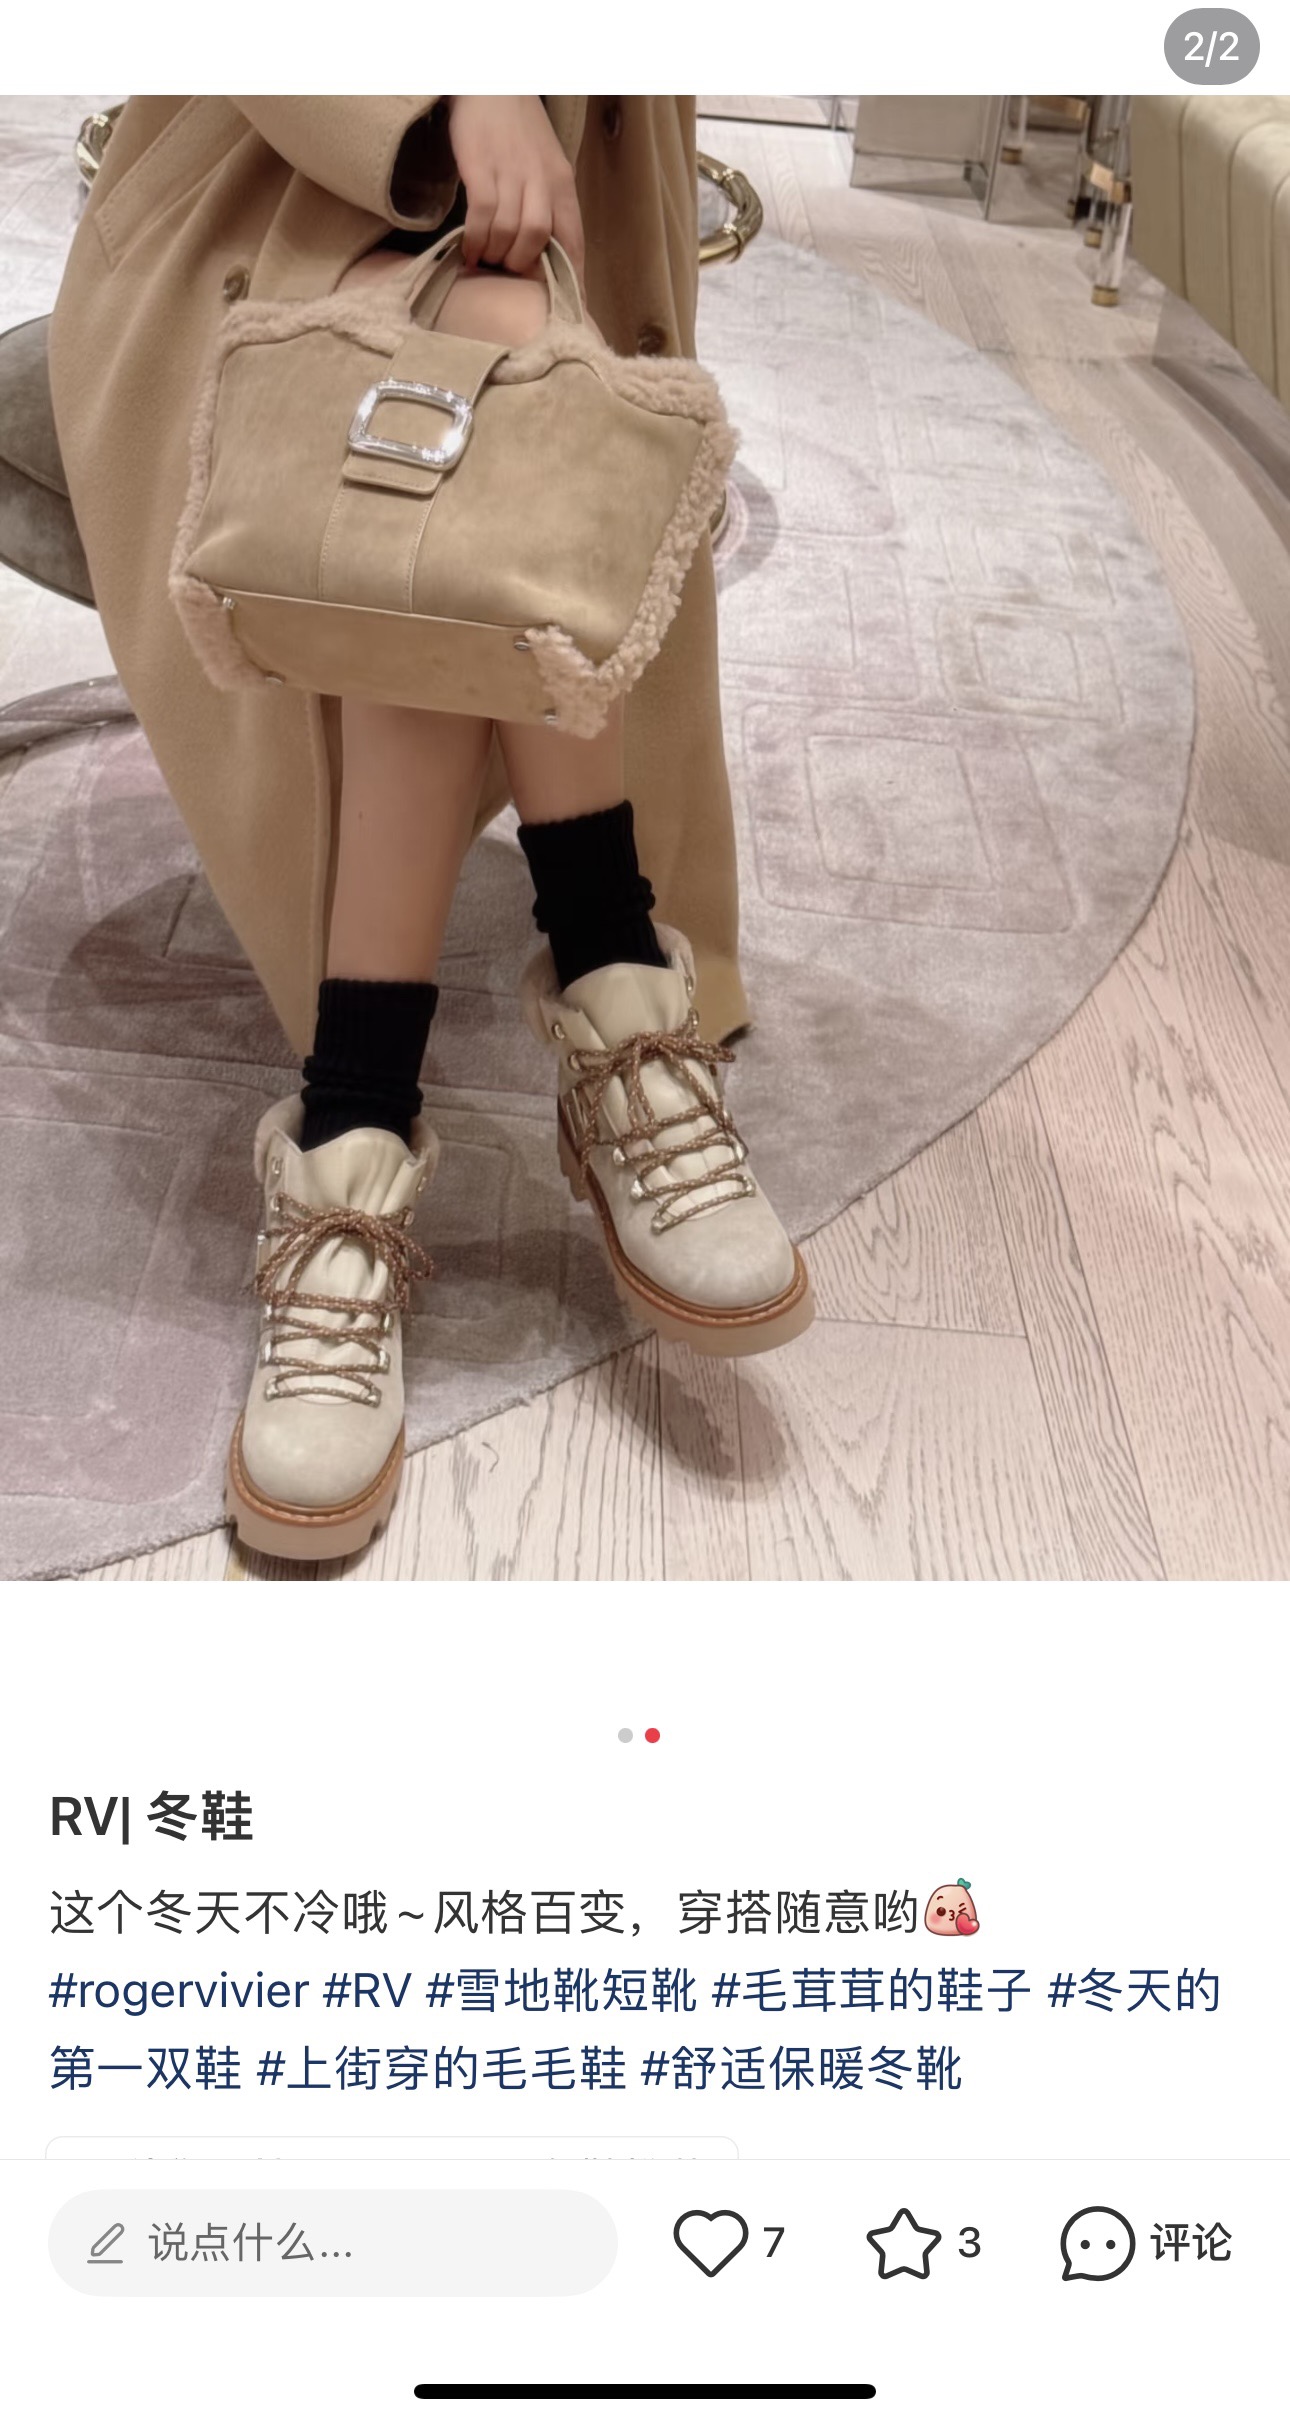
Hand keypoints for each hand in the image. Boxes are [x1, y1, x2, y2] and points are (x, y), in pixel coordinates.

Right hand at [446, 96, 584, 281]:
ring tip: (484, 260)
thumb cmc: (520, 133)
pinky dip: (475, 239)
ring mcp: (509, 171)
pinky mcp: (480, 165)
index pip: (572, 239)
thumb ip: (550, 207)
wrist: (492, 85)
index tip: (567, 308)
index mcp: (562, 183)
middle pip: (537, 238)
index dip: (571, 278)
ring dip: (496, 253)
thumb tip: (550, 258)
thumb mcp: (547, 167)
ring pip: (510, 229)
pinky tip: (468, 251)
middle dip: (520, 264)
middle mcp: (540, 179)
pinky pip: (482, 213)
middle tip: (505, 272)